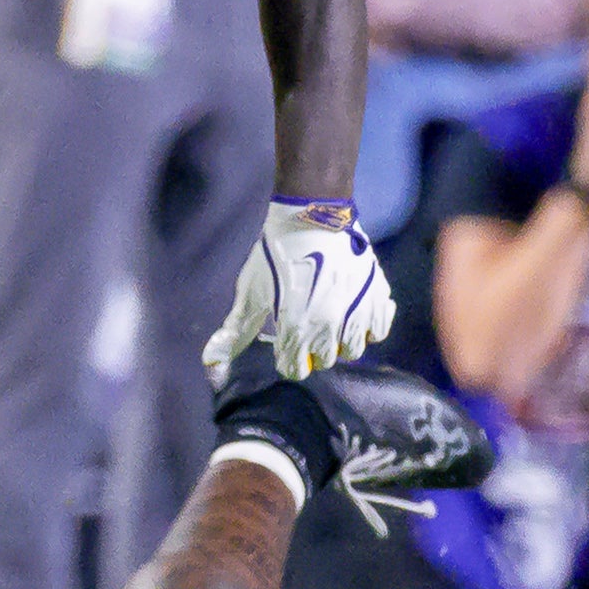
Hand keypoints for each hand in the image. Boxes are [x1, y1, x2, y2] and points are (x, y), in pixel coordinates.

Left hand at [203, 199, 394, 381]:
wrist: (311, 218)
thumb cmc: (275, 255)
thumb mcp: (251, 292)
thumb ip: (235, 330)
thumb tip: (210, 361)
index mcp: (297, 331)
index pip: (295, 370)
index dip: (287, 357)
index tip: (285, 339)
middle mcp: (330, 329)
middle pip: (324, 360)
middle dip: (312, 347)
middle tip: (305, 321)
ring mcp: (357, 314)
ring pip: (352, 349)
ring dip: (340, 339)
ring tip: (329, 315)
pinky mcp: (377, 298)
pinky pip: (378, 330)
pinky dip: (367, 326)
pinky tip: (352, 310)